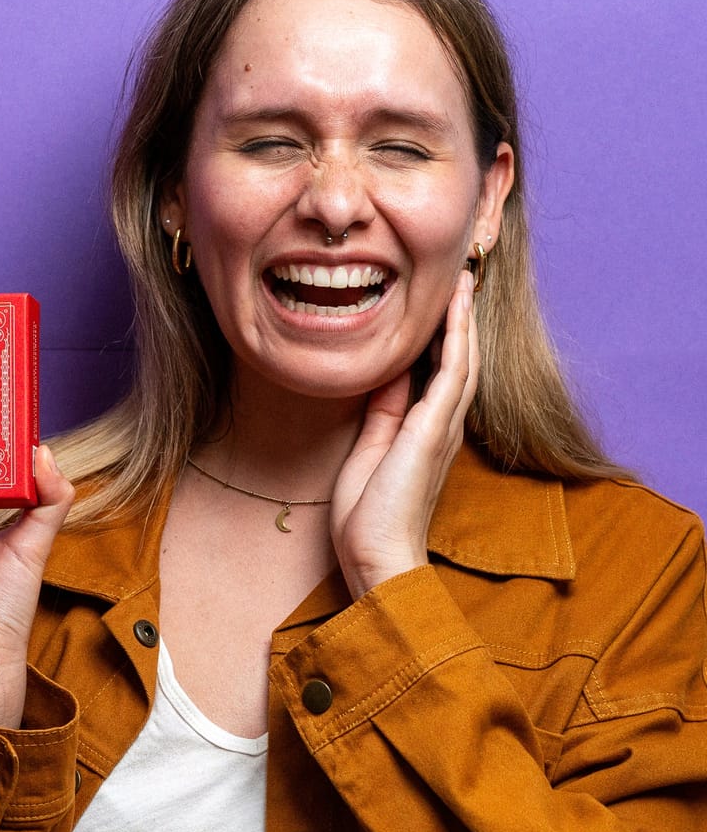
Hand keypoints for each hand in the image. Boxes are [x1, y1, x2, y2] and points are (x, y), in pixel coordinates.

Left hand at [331, 270, 477, 599]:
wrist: (376, 554)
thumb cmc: (369, 513)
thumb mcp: (370, 448)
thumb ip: (383, 412)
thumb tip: (389, 374)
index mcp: (424, 430)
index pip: (439, 372)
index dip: (442, 335)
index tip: (436, 300)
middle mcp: (441, 425)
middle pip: (459, 359)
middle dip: (459, 318)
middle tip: (460, 278)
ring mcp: (441, 427)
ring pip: (462, 359)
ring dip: (463, 319)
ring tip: (463, 281)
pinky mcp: (432, 431)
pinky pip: (452, 375)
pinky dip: (456, 340)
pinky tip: (456, 312)